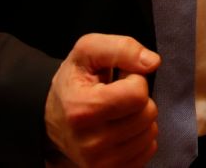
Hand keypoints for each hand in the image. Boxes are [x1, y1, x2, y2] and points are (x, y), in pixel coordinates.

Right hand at [44, 33, 159, 167]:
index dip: (134, 79)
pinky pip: (148, 151)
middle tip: (117, 96)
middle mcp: (90, 143)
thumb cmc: (74, 81)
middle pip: (147, 114)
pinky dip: (140, 136)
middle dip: (138, 99)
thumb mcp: (88, 51)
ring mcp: (100, 164)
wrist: (52, 117)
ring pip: (150, 133)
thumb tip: (153, 63)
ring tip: (117, 112)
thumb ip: (122, 48)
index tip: (118, 80)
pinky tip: (121, 128)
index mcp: (81, 110)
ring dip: (140, 117)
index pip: (137, 94)